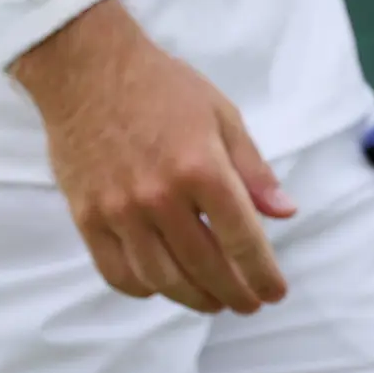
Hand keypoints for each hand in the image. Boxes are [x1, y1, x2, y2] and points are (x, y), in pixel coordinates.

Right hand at [10, 1, 296, 312]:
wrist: (87, 69)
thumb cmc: (162, 87)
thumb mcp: (222, 115)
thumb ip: (253, 170)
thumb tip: (286, 213)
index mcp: (202, 167)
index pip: (242, 238)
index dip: (262, 273)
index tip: (275, 292)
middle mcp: (161, 196)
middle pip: (205, 266)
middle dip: (234, 293)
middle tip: (248, 303)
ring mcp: (120, 210)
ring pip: (162, 279)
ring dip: (193, 298)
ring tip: (213, 300)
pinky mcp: (87, 218)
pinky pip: (118, 273)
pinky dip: (145, 288)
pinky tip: (163, 284)